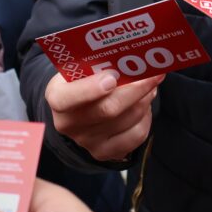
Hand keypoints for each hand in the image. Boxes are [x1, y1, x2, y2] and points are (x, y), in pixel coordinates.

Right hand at [45, 71, 161, 160]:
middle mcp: (69, 123)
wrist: (78, 109)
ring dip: (145, 100)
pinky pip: (136, 136)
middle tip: (153, 75)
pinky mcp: (105, 153)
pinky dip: (146, 118)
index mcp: (58, 97)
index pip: (67, 98)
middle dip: (136, 90)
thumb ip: (98, 64)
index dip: (91, 89)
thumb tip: (130, 58)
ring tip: (151, 86)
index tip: (113, 77)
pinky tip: (144, 106)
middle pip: (108, 110)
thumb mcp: (80, 69)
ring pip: (127, 120)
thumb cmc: (84, 81)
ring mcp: (87, 142)